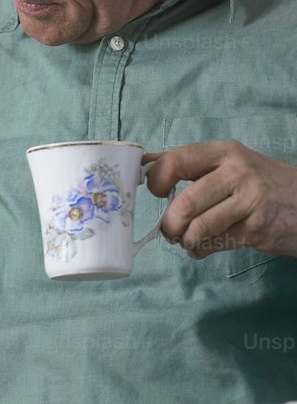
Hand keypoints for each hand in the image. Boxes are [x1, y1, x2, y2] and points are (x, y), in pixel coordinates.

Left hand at [145, 140, 296, 258]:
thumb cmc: (260, 185)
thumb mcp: (230, 164)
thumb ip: (191, 165)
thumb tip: (143, 163)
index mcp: (224, 152)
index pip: (175, 162)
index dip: (156, 181)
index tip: (157, 193)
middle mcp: (237, 172)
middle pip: (184, 204)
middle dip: (170, 225)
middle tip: (170, 231)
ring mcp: (250, 200)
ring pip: (198, 229)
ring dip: (186, 241)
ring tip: (190, 240)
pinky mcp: (257, 228)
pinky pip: (214, 245)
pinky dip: (202, 251)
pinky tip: (208, 246)